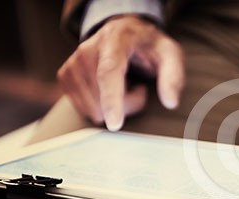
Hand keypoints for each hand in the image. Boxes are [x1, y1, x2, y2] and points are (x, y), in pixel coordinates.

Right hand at [57, 15, 184, 130]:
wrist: (124, 34)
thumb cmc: (148, 47)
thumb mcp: (170, 55)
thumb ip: (173, 77)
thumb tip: (170, 102)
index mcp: (115, 40)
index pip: (109, 72)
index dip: (112, 100)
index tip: (115, 124)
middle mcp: (88, 48)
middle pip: (102, 97)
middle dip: (127, 104)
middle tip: (139, 89)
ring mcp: (73, 63)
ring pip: (93, 108)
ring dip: (115, 106)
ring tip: (125, 86)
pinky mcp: (65, 76)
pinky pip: (86, 109)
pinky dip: (101, 106)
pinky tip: (110, 90)